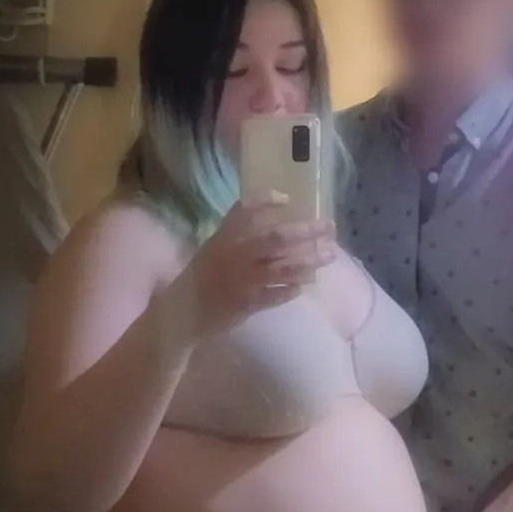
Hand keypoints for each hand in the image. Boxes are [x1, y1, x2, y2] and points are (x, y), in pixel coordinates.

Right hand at [191, 194, 334, 330]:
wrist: (183, 313)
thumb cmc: (200, 278)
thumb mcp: (213, 248)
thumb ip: (237, 235)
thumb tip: (272, 221)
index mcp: (224, 238)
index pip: (245, 211)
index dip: (266, 201)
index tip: (286, 198)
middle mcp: (235, 255)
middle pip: (276, 239)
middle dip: (306, 232)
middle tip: (328, 227)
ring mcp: (243, 280)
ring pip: (283, 268)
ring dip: (309, 261)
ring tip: (329, 255)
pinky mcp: (248, 303)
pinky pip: (277, 295)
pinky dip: (293, 289)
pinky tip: (306, 284)